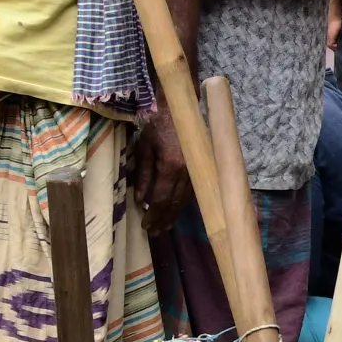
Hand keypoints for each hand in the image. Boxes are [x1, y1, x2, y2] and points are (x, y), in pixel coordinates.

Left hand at [132, 117, 189, 235]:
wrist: (181, 108)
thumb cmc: (158, 125)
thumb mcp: (144, 147)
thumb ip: (143, 174)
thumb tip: (140, 199)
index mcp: (171, 166)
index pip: (162, 198)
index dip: (154, 215)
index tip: (146, 226)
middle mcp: (188, 171)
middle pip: (176, 203)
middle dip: (165, 219)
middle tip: (155, 233)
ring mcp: (197, 170)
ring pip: (186, 199)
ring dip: (175, 214)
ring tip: (165, 226)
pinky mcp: (201, 168)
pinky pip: (192, 191)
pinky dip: (183, 203)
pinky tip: (176, 210)